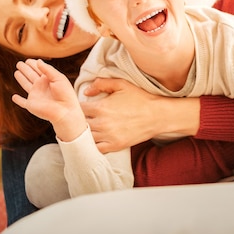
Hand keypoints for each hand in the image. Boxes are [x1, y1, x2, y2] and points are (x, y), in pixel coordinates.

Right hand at [12, 59, 85, 141]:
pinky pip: (22, 103)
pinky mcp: (31, 105)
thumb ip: (48, 69)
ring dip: (21, 79)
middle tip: (19, 63)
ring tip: (16, 72)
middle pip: (31, 75)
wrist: (65, 111)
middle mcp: (41, 86)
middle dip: (25, 69)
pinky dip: (18, 100)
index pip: (39, 70)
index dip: (33, 64)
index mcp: (48, 79)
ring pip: (26, 85)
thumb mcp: (59, 78)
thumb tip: (38, 61)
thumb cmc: (65, 94)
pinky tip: (14, 97)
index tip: (28, 60)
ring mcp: (36, 96)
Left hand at [81, 78, 199, 152]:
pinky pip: (96, 149)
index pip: (77, 108)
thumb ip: (102, 84)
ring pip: (85, 138)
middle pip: (79, 124)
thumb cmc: (140, 98)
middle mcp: (101, 123)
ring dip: (83, 133)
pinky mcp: (114, 146)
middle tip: (79, 119)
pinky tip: (94, 140)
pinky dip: (92, 145)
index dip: (76, 108)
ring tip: (85, 129)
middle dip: (77, 121)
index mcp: (101, 107)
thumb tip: (86, 92)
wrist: (157, 115)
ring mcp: (107, 136)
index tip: (78, 107)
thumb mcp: (121, 84)